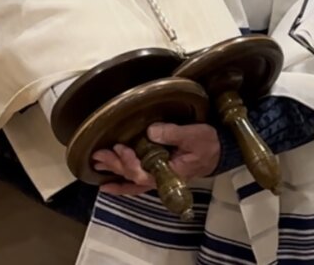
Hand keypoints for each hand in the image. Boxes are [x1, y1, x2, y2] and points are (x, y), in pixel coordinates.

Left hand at [91, 123, 220, 196]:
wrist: (217, 152)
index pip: (144, 174)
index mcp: (169, 172)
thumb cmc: (207, 144)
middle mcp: (160, 179)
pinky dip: (121, 184)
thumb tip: (150, 130)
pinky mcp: (156, 173)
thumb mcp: (195, 135)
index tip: (120, 148)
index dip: (129, 163)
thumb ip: (174, 133)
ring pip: (131, 180)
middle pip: (132, 177)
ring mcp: (157, 178)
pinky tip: (107, 183)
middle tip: (99, 154)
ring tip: (97, 162)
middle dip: (115, 165)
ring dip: (114, 171)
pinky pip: (135, 183)